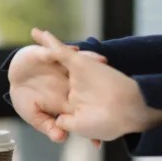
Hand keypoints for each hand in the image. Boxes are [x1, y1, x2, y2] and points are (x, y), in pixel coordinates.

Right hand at [8, 38, 107, 143]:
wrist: (15, 79)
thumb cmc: (25, 98)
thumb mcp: (34, 115)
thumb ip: (47, 126)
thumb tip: (61, 138)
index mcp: (68, 97)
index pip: (84, 103)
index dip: (98, 108)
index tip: (113, 113)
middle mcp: (69, 81)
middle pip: (88, 82)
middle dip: (102, 83)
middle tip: (116, 84)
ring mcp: (62, 68)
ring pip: (79, 64)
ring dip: (89, 60)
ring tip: (102, 60)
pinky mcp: (52, 56)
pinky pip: (58, 52)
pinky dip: (64, 49)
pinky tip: (73, 48)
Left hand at [32, 29, 161, 141]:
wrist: (128, 110)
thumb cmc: (106, 122)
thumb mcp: (79, 127)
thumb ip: (64, 122)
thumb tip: (57, 119)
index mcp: (77, 104)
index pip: (58, 98)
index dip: (46, 95)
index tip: (36, 95)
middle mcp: (76, 87)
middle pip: (56, 74)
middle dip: (44, 66)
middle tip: (33, 62)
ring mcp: (77, 74)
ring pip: (57, 58)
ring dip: (46, 46)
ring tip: (35, 34)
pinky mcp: (79, 63)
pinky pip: (60, 50)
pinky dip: (50, 41)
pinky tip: (38, 33)